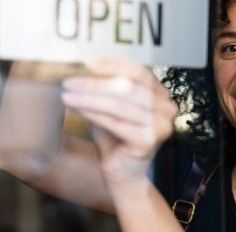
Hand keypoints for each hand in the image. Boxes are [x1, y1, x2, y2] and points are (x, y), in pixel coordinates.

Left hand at [61, 59, 177, 185]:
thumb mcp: (110, 107)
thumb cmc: (115, 138)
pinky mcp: (149, 140)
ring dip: (91, 98)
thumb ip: (105, 89)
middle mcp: (167, 108)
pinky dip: (95, 114)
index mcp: (161, 95)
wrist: (123, 174)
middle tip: (69, 82)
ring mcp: (161, 125)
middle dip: (95, 84)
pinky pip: (117, 122)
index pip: (139, 72)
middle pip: (129, 88)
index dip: (114, 65)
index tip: (88, 62)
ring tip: (68, 95)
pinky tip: (77, 109)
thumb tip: (83, 67)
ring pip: (120, 105)